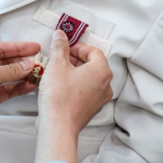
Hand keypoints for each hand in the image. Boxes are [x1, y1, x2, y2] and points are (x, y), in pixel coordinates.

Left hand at [0, 41, 40, 134]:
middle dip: (23, 62)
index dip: (19, 48)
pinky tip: (29, 85)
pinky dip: (19, 88)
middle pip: (7, 62)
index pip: (1, 48)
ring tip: (37, 74)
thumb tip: (26, 65)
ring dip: (23, 75)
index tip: (34, 47)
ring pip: (9, 76)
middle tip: (39, 61)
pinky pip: (8, 90)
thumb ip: (9, 70)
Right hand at [34, 30, 112, 162]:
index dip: (77, 46)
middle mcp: (105, 85)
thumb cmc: (60, 96)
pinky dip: (75, 84)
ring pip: (89, 78)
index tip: (65, 47)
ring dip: (75, 71)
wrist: (58, 125)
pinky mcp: (91, 108)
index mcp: (101, 71)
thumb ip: (60, 47)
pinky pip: (86, 90)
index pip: (93, 50)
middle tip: (59, 57)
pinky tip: (60, 86)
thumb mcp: (56, 64)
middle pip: (93, 64)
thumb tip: (61, 36)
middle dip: (75, 58)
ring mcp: (100, 98)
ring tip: (57, 71)